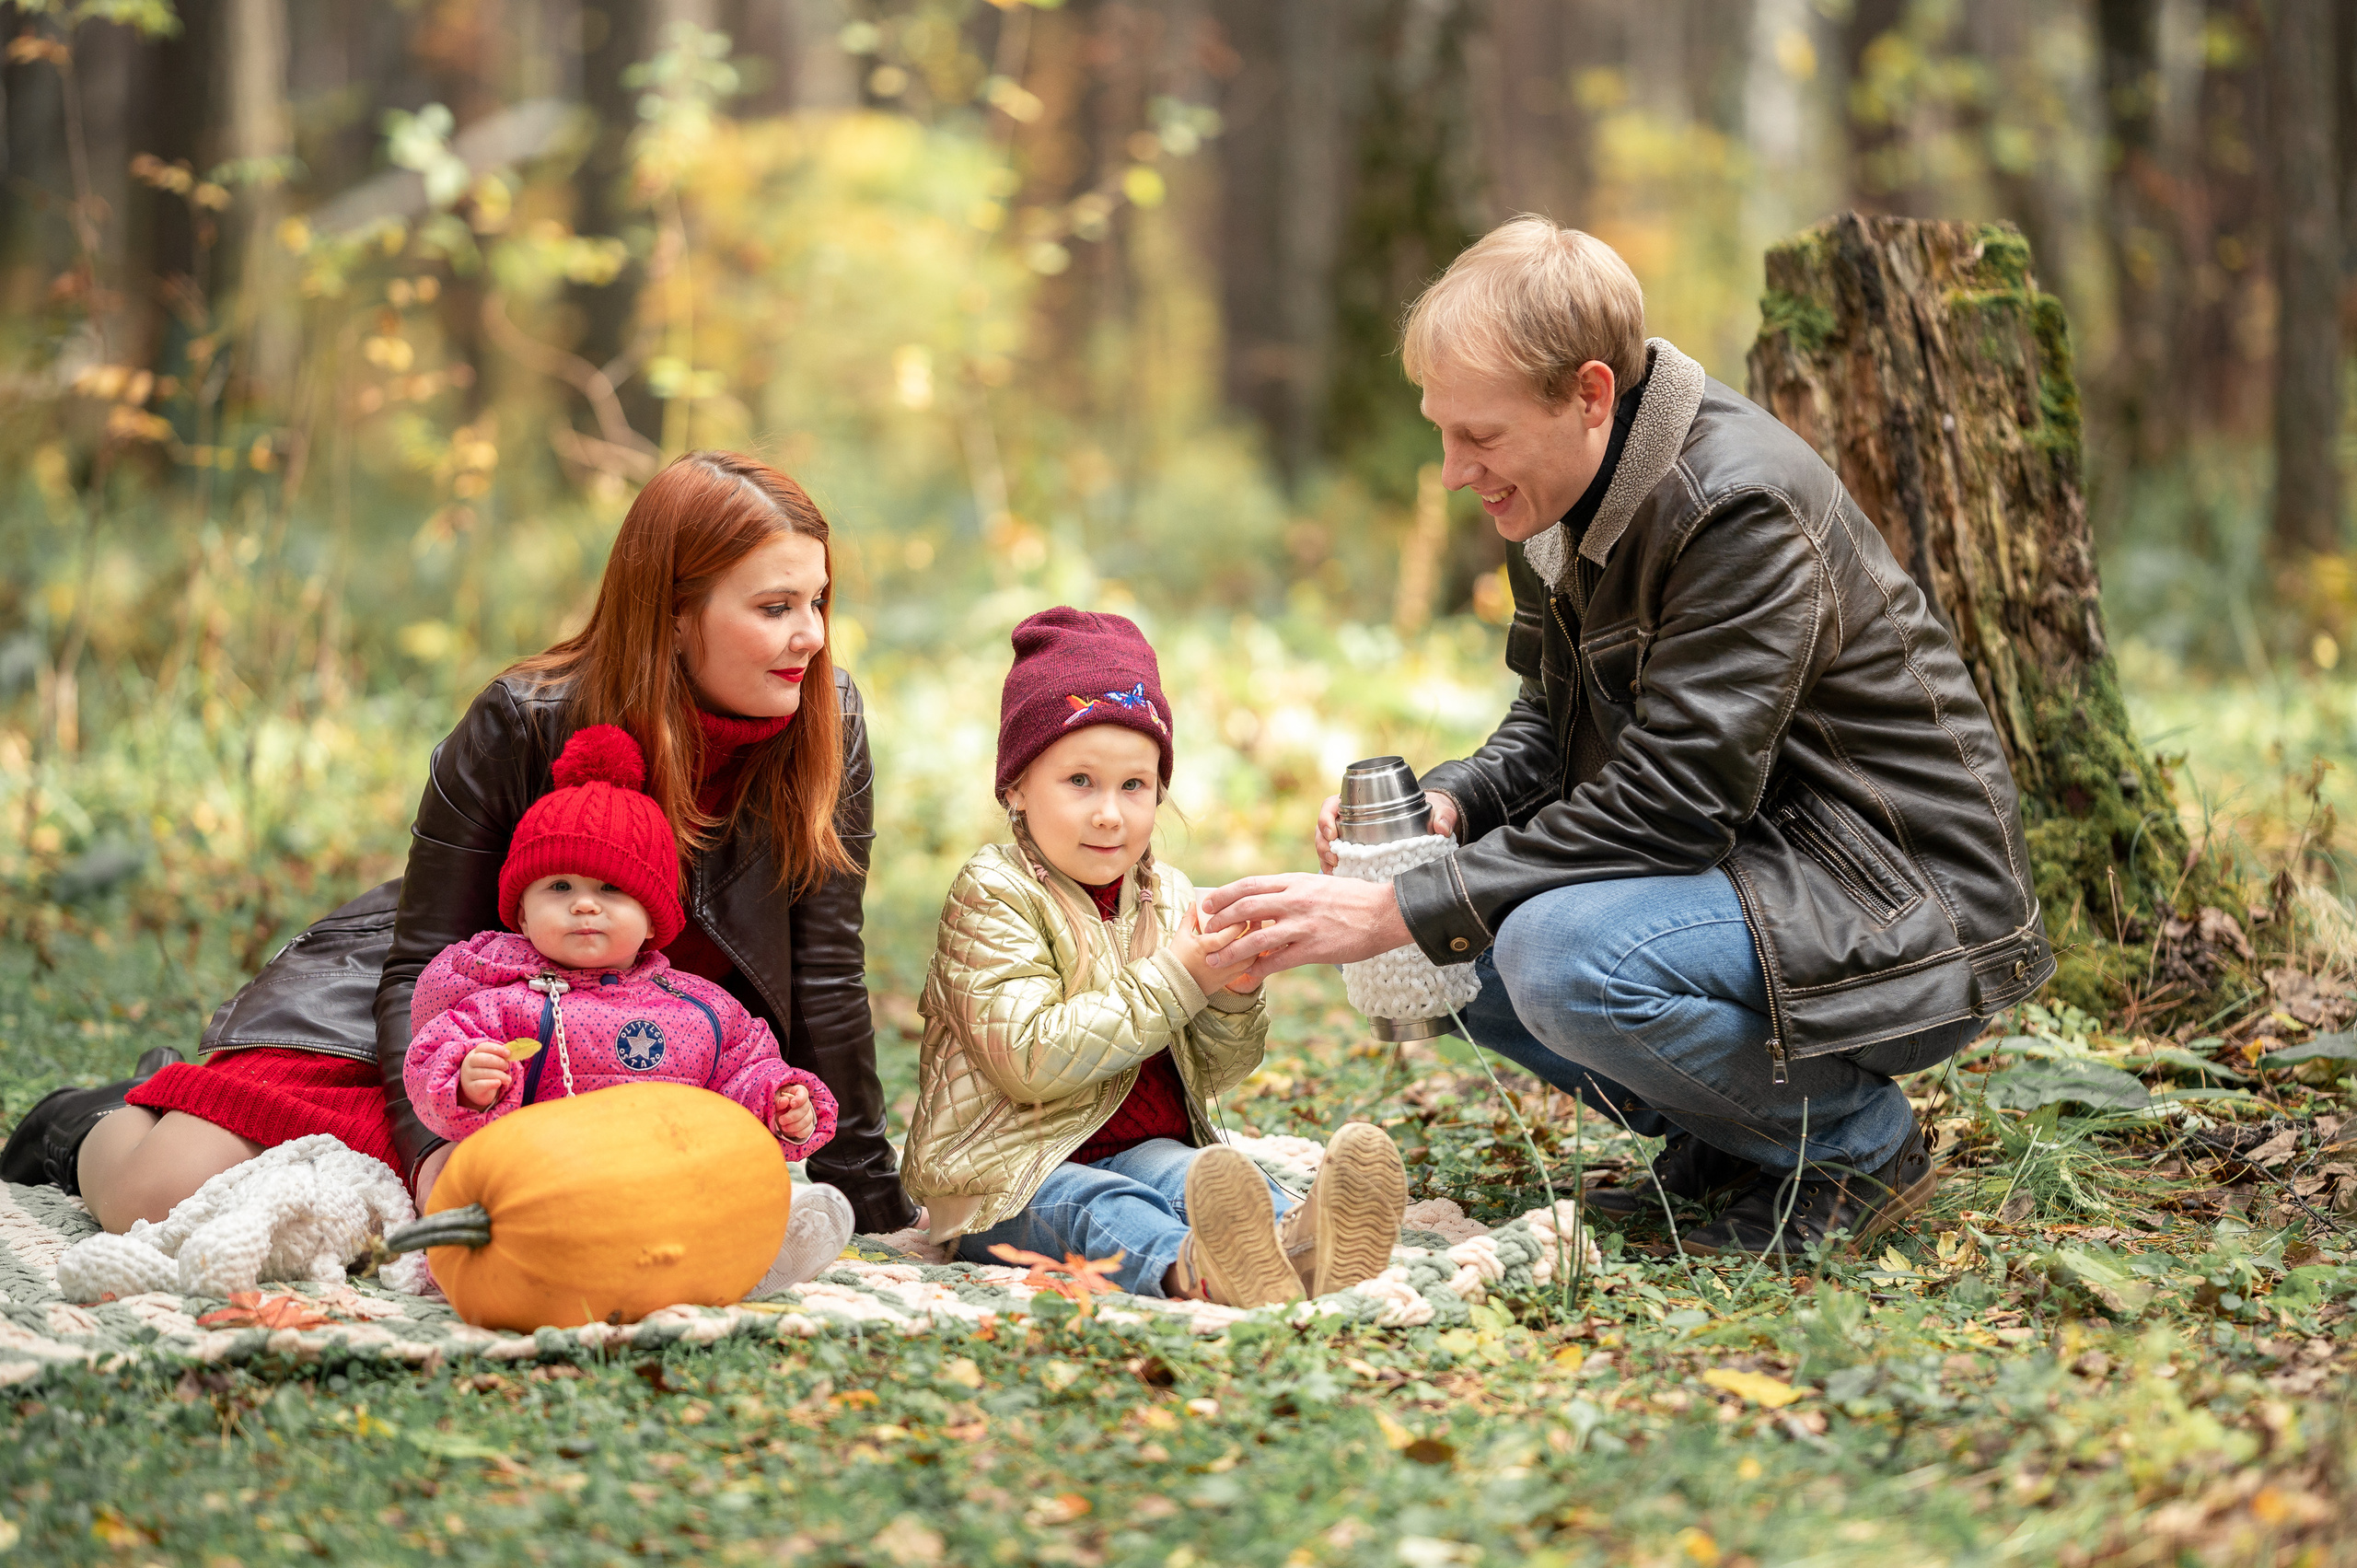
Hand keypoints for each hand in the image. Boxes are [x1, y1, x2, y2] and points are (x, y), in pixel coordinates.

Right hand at [457, 1044, 512, 1108]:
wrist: (478, 1090)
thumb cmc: (488, 1071)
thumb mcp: (493, 1062)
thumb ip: (501, 1056)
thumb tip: (513, 1051)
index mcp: (474, 1053)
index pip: (483, 1047)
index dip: (497, 1049)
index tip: (508, 1053)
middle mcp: (469, 1063)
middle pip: (481, 1058)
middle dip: (498, 1062)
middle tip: (506, 1067)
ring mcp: (468, 1076)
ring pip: (483, 1072)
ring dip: (500, 1075)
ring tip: (508, 1079)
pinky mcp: (471, 1088)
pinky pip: (480, 1085)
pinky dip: (491, 1083)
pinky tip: (499, 1083)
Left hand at [774, 1083, 815, 1143]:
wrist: (778, 1114)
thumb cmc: (777, 1103)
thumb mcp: (774, 1099)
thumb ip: (778, 1100)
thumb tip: (785, 1101)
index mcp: (796, 1092)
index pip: (803, 1092)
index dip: (799, 1098)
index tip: (792, 1104)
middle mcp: (805, 1102)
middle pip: (805, 1109)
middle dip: (792, 1116)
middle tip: (781, 1120)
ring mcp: (807, 1114)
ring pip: (807, 1120)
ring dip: (795, 1126)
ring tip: (783, 1127)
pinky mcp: (807, 1125)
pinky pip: (808, 1130)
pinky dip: (800, 1133)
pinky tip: (792, 1132)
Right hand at [1167, 902, 1258, 996]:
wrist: (1175, 984)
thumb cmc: (1177, 958)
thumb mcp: (1181, 935)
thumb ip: (1190, 917)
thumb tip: (1195, 901)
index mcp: (1203, 947)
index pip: (1227, 935)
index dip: (1238, 925)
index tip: (1244, 916)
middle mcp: (1216, 961)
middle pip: (1241, 947)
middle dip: (1251, 933)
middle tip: (1256, 922)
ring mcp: (1222, 973)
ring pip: (1248, 961)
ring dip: (1255, 947)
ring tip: (1256, 935)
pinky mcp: (1227, 981)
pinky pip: (1245, 970)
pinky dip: (1251, 959)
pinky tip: (1252, 949)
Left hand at [1196, 873, 1414, 980]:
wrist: (1386, 912)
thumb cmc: (1353, 898)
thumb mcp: (1319, 884)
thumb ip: (1293, 891)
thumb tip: (1269, 900)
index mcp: (1295, 882)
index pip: (1250, 884)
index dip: (1224, 895)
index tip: (1208, 904)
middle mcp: (1295, 900)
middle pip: (1245, 907)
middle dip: (1220, 921)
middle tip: (1205, 932)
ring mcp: (1303, 925)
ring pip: (1256, 937)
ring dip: (1230, 951)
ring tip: (1214, 960)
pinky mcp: (1314, 949)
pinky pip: (1278, 962)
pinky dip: (1258, 971)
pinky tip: (1246, 978)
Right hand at [1314, 790, 1458, 871]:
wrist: (1434, 825)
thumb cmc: (1431, 811)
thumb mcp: (1438, 809)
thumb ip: (1443, 815)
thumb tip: (1442, 828)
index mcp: (1362, 802)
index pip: (1332, 804)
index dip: (1326, 816)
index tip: (1333, 831)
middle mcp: (1352, 820)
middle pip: (1324, 829)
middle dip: (1323, 844)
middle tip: (1334, 859)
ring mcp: (1352, 838)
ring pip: (1327, 847)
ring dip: (1325, 859)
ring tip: (1334, 872)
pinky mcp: (1357, 856)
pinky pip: (1338, 862)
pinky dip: (1334, 871)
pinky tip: (1338, 881)